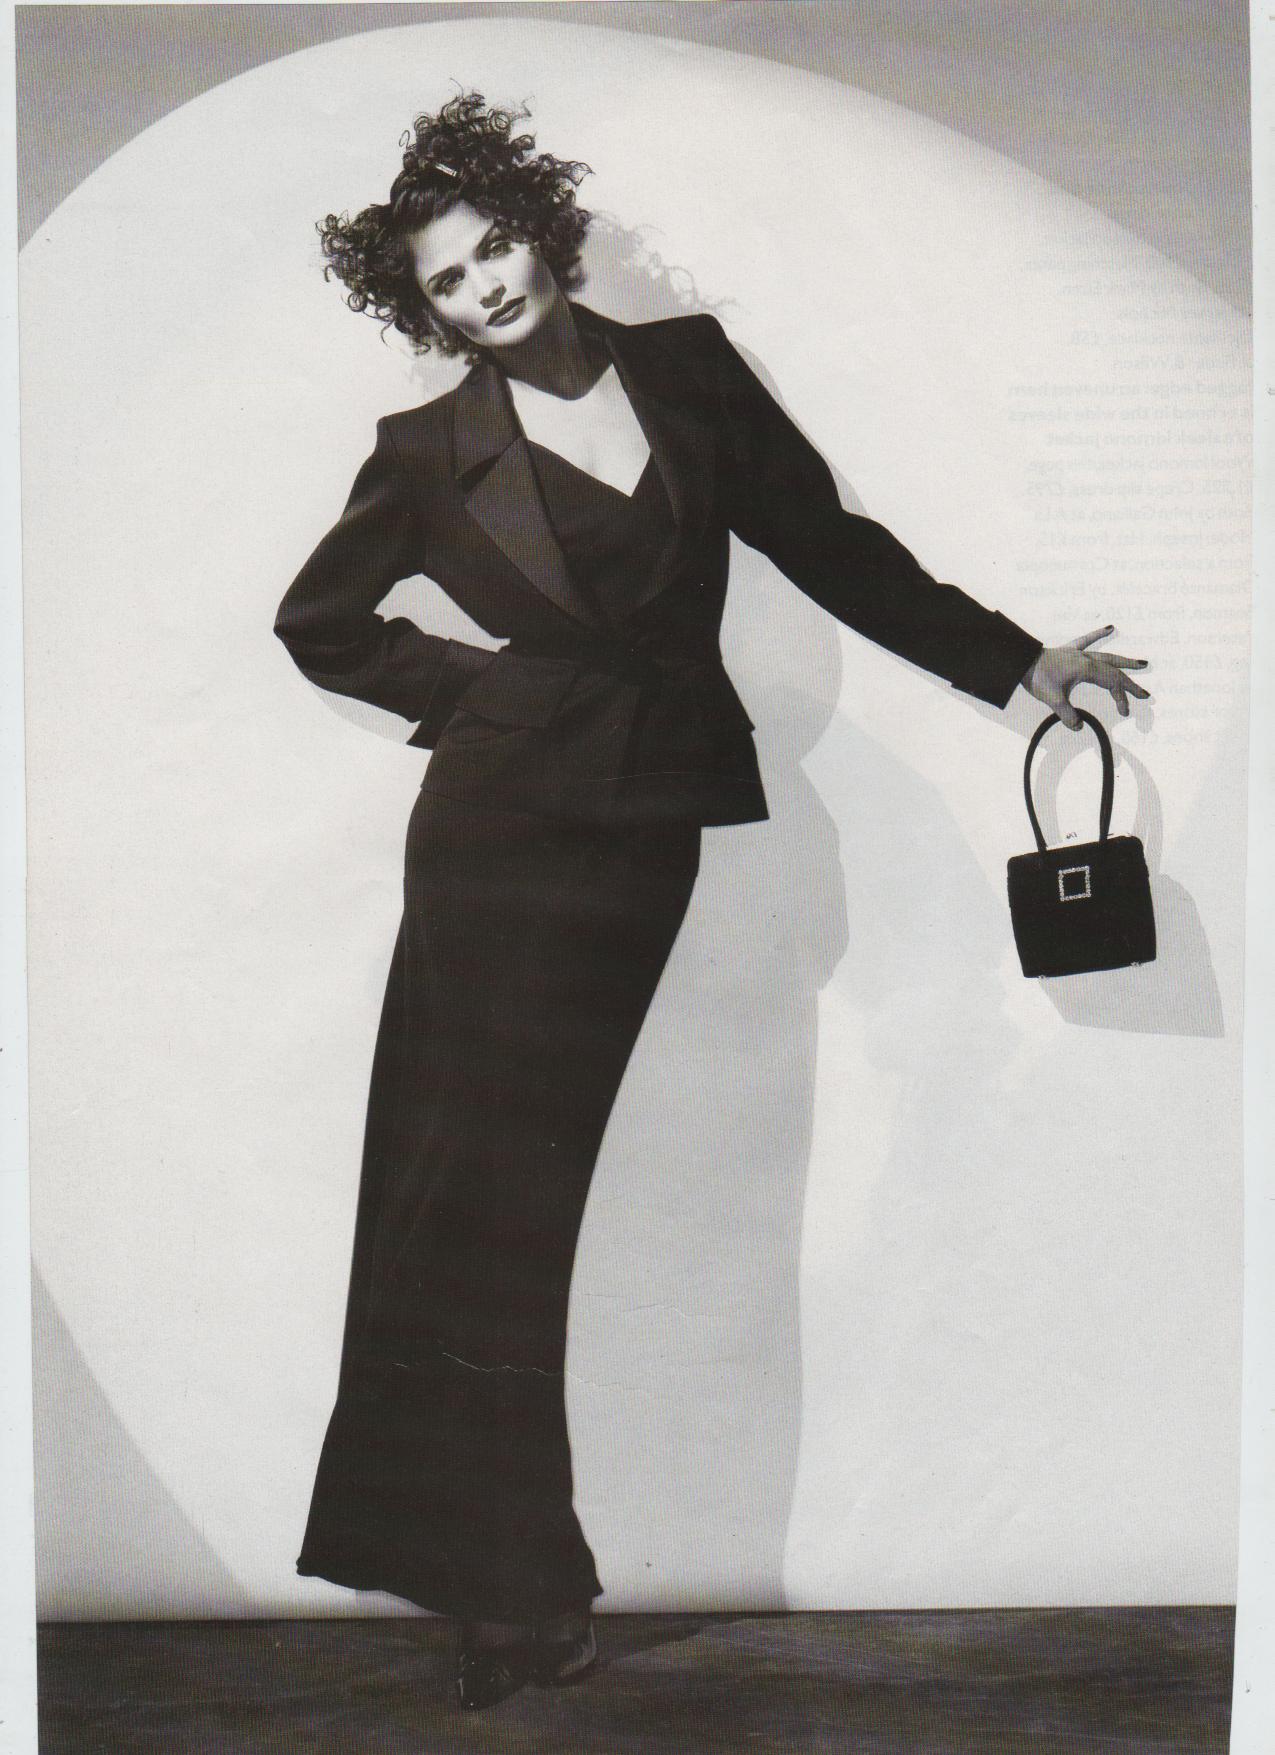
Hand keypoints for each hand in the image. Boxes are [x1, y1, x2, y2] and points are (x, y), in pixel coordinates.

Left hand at [1020, 626, 1149, 729]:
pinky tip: (1110, 628)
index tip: (1124, 712)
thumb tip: (1078, 727)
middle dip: (1131, 684)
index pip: (1112, 684)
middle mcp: (1087, 659)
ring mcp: (1078, 654)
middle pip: (1115, 671)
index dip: (1121, 698)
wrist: (1020, 662)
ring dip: (1124, 661)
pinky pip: (1087, 641)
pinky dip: (1098, 634)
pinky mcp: (1068, 651)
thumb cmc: (1037, 678)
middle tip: (1145, 694)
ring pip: (1107, 656)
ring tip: (1142, 663)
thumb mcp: (1053, 700)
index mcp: (1087, 670)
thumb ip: (1067, 715)